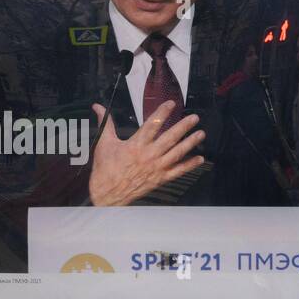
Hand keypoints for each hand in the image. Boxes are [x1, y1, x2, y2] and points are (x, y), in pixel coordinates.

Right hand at [88, 100, 204, 205]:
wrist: (107, 194)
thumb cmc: (105, 169)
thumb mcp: (103, 143)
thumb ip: (105, 123)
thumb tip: (97, 106)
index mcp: (135, 144)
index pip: (152, 124)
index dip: (163, 112)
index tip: (172, 104)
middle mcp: (148, 155)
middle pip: (170, 137)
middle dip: (184, 126)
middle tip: (194, 118)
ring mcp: (156, 168)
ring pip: (177, 153)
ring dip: (190, 142)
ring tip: (201, 134)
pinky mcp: (159, 179)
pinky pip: (178, 171)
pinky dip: (189, 165)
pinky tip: (199, 159)